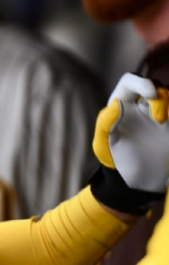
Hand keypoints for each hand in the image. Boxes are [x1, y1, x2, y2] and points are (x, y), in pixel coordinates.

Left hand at [93, 72, 168, 192]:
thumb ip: (106, 124)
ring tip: (162, 123)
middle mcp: (141, 106)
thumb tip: (116, 103)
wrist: (135, 182)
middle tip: (158, 118)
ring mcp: (160, 116)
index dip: (141, 82)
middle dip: (162, 96)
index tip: (151, 93)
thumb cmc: (114, 160)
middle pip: (156, 86)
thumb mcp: (102, 145)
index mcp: (121, 105)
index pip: (130, 82)